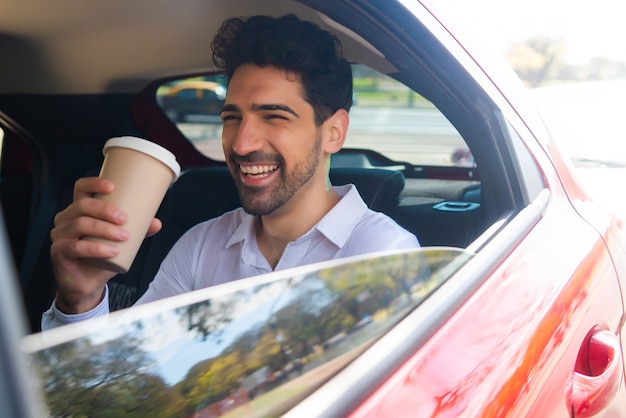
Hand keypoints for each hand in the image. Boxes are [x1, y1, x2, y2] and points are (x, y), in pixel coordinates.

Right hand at [50, 177, 161, 313]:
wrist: (88, 283)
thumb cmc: (102, 255)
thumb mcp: (122, 240)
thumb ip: (138, 230)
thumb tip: (157, 223)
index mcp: (79, 210)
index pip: (81, 189)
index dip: (93, 183)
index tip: (112, 187)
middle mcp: (66, 219)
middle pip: (82, 205)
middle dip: (105, 209)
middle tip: (124, 219)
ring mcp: (60, 235)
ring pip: (80, 224)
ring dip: (104, 229)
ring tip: (124, 236)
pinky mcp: (59, 252)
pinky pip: (75, 247)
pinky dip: (96, 248)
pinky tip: (112, 251)